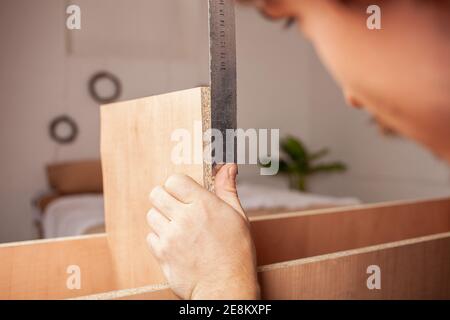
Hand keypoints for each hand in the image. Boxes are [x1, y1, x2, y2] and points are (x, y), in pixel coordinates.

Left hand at [146, 164, 259, 299]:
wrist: (227, 288)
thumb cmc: (236, 253)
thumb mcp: (237, 216)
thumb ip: (227, 188)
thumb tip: (228, 166)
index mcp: (204, 204)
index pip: (174, 180)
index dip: (178, 186)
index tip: (184, 193)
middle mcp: (185, 218)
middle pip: (156, 194)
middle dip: (165, 198)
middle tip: (177, 209)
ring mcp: (171, 237)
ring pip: (151, 215)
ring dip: (161, 219)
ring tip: (178, 229)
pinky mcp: (162, 254)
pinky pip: (150, 237)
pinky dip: (159, 239)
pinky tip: (175, 245)